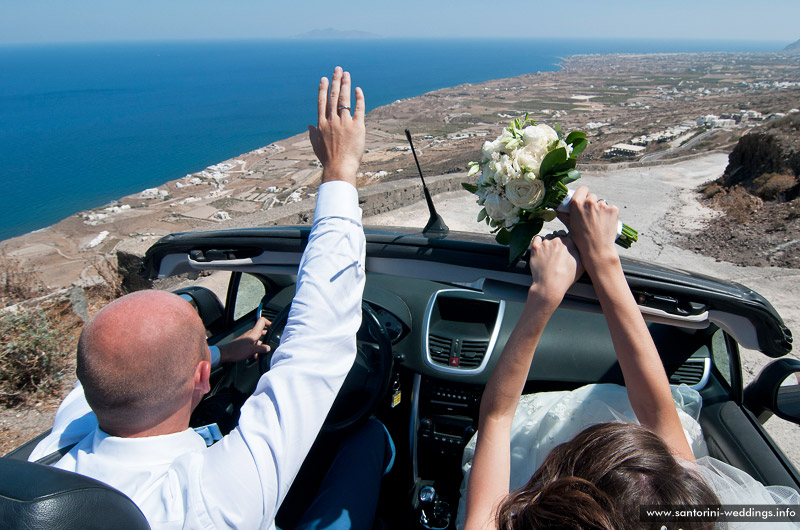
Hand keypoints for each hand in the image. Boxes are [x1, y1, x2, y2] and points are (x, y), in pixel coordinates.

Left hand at [218, 317, 269, 363]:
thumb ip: (261, 349)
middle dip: (267, 338)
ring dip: (261, 346)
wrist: (226, 353)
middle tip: (270, 343)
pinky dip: (256, 349)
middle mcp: (251, 334)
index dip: (269, 322)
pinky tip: (255, 356)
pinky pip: (254, 344)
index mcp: (253, 333)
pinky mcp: (245, 343)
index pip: (262, 321)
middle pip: (262, 332)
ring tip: (261, 354)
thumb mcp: (252, 350)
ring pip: (258, 340)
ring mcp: (248, 338)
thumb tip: (268, 348)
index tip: (273, 327)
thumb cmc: (236, 350)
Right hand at [308, 66, 365, 185]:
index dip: (323, 89)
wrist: (339, 168)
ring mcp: (344, 123)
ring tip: (347, 74)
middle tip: (338, 69)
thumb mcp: (316, 146)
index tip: (324, 78)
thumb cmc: (328, 160)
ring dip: (345, 85)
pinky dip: (358, 98)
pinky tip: (358, 89)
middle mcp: (332, 121)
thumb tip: (308, 126)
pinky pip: (358, 109)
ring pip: (344, 99)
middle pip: (333, 96)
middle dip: (335, 81)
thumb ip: (312, 134)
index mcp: (321, 124)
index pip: (321, 102)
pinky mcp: (357, 127)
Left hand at [527, 232, 582, 308]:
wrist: (550, 285)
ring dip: (548, 244)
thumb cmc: (565, 278)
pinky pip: (537, 239)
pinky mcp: (536, 248)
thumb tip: (584, 247)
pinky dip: (538, 243)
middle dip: (558, 244)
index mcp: (570, 243)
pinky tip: (541, 250)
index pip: (570, 236)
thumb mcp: (581, 265)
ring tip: (549, 255)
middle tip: (557, 254)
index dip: (568, 243)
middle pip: (558, 237)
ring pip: (548, 238)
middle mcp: (558, 241)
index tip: (567, 248)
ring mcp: (546, 244)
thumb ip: (582, 253)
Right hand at [559, 186, 619, 274]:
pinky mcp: (613, 210)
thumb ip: (563, 214)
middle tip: (591, 215)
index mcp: (577, 203)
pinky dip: (609, 214)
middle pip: (592, 196)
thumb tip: (556, 208)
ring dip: (600, 209)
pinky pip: (611, 208)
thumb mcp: (570, 225)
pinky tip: (605, 223)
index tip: (584, 199)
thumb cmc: (581, 239)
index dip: (583, 194)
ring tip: (598, 222)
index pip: (583, 189)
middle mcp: (590, 202)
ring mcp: (603, 205)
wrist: (597, 249)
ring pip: (602, 203)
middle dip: (592, 203)